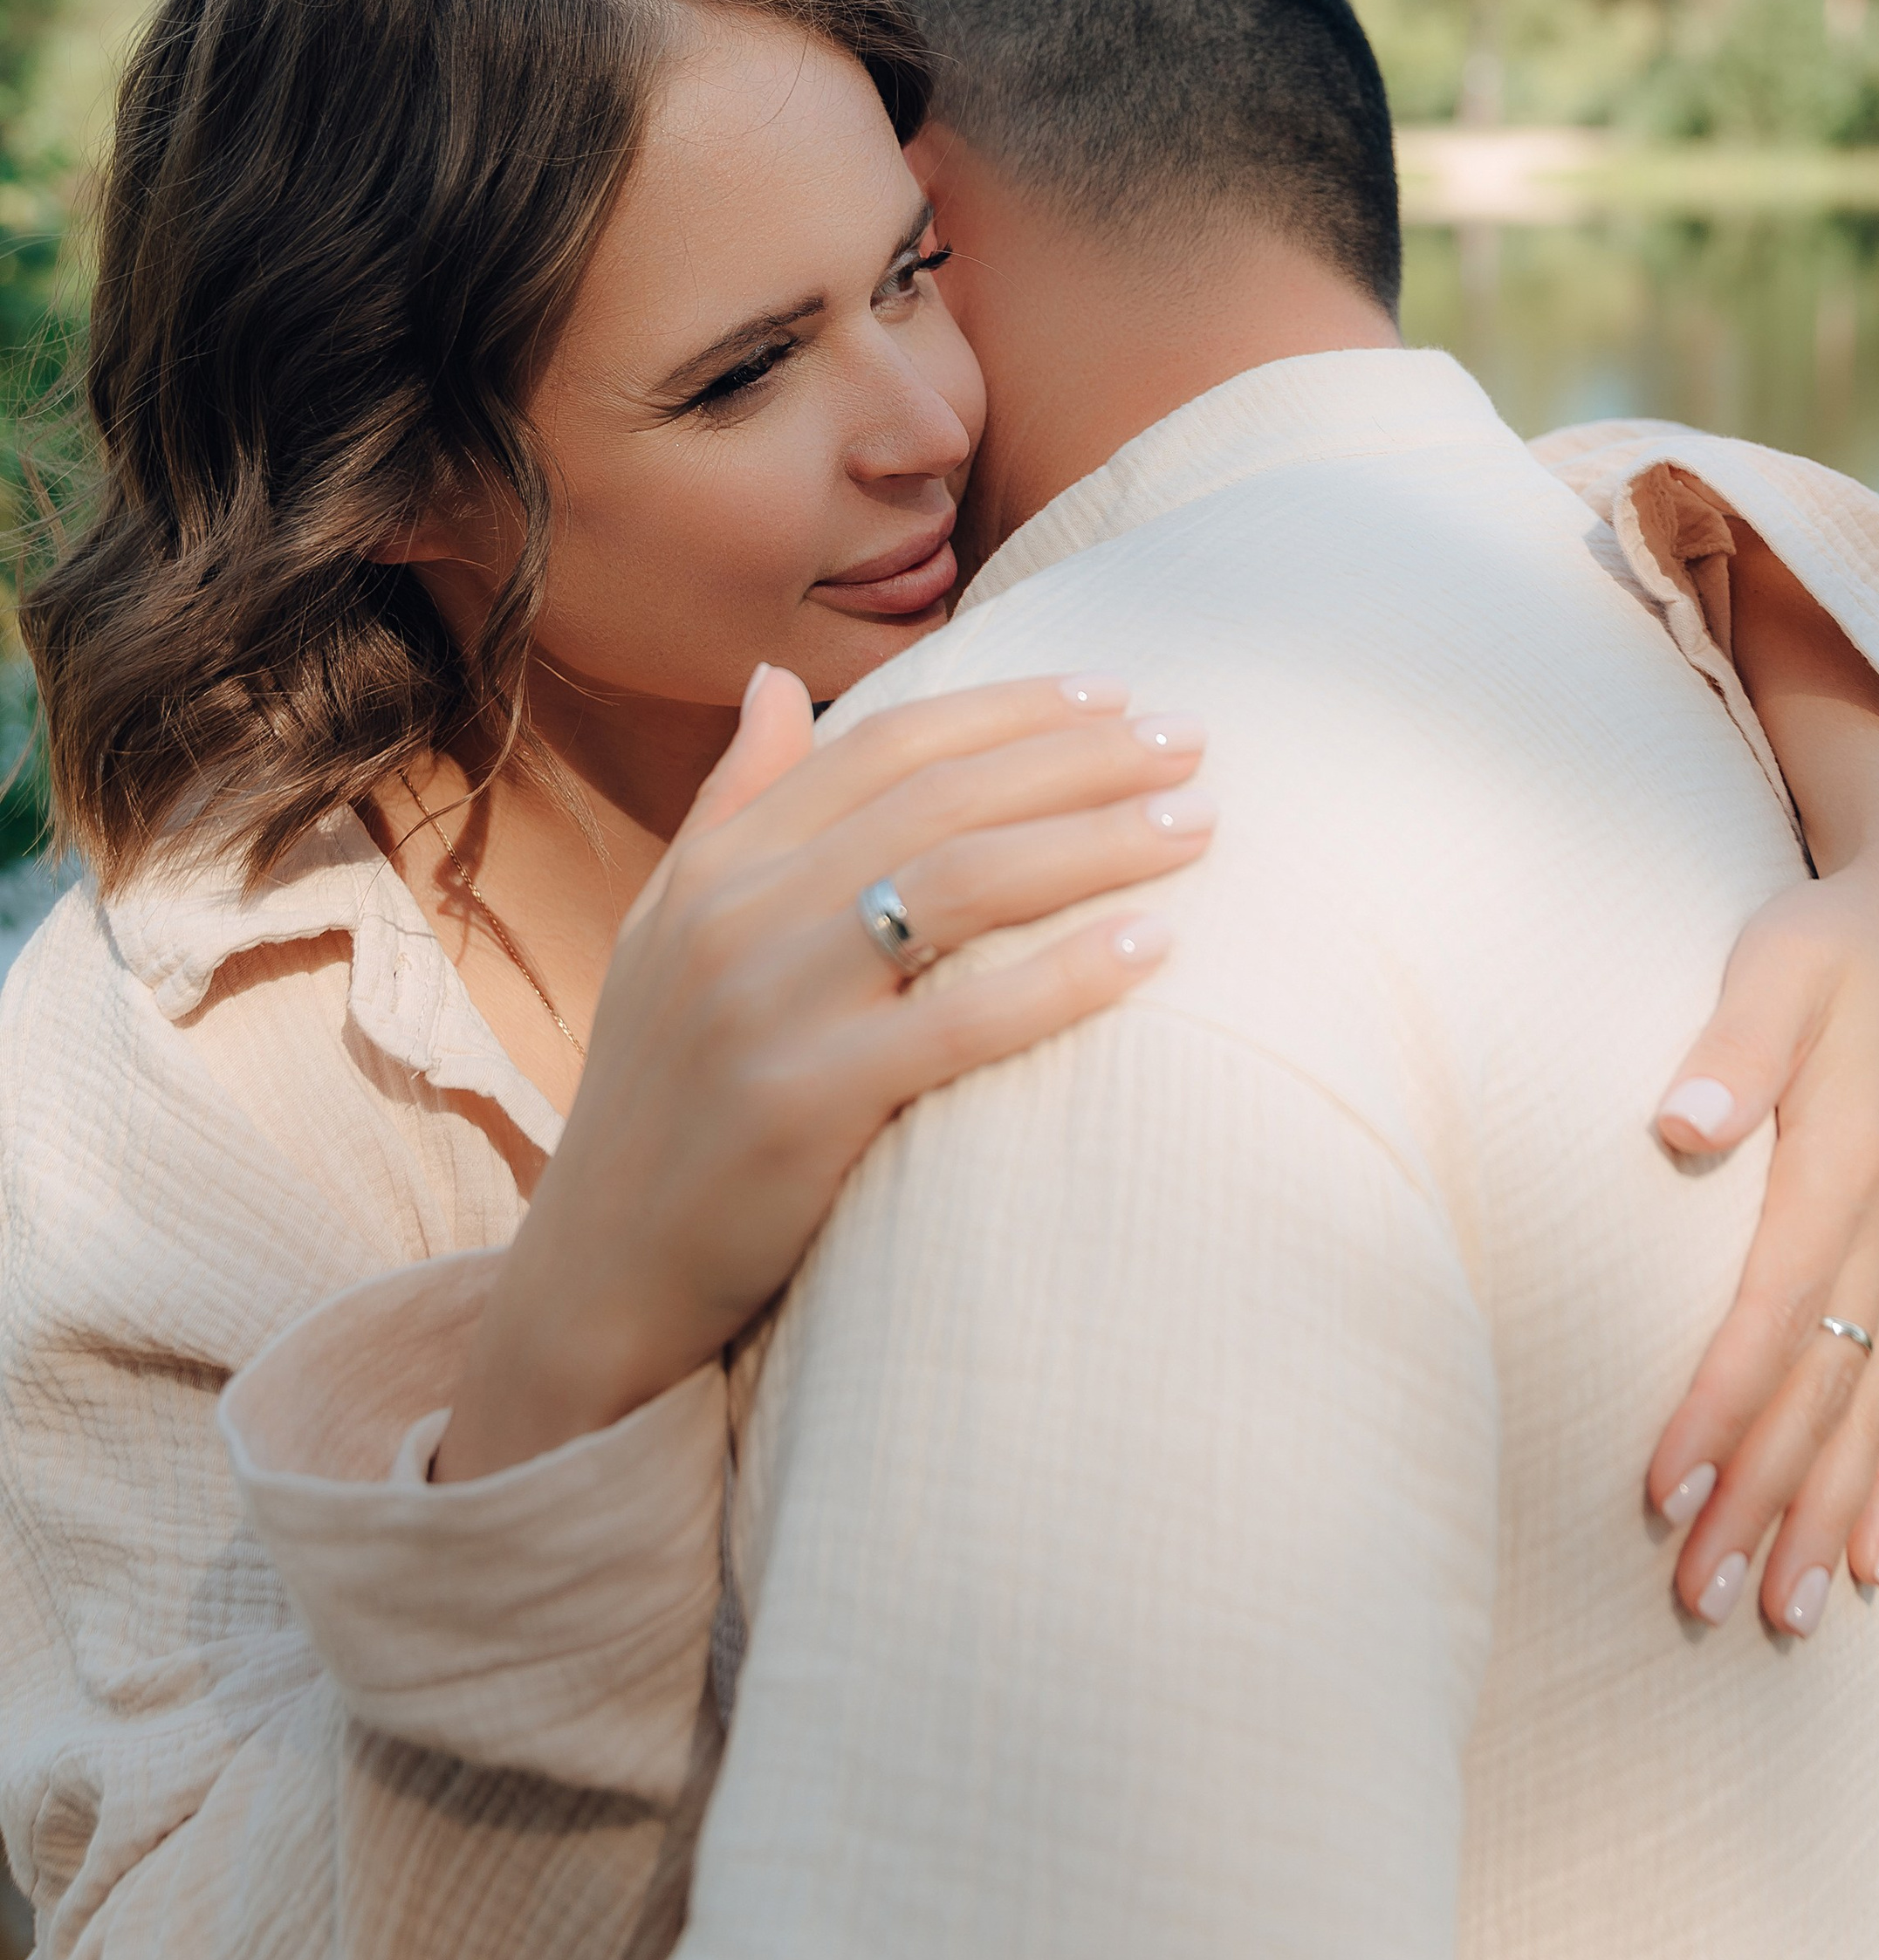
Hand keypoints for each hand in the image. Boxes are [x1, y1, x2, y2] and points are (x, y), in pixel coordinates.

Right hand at [436, 670, 1211, 1478]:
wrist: (598, 1279)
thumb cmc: (661, 1098)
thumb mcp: (668, 932)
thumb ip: (733, 802)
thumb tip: (778, 681)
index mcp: (719, 864)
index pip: (884, 744)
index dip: (1009, 708)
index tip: (1115, 693)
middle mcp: (736, 916)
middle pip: (939, 800)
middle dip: (1079, 760)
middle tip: (1193, 741)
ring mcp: (765, 1008)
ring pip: (959, 885)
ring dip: (1095, 843)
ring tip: (1198, 826)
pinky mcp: (800, 1107)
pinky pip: (959, 1024)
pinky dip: (1063, 978)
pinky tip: (1154, 947)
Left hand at [1644, 799, 1878, 1636]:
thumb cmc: (1834, 947)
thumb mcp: (1777, 965)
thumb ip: (1730, 1048)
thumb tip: (1675, 1125)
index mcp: (1844, 1170)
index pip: (1772, 1315)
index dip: (1718, 1406)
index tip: (1663, 1487)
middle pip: (1821, 1393)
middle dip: (1762, 1501)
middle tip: (1703, 1597)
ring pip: (1873, 1413)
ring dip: (1829, 1516)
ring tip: (1788, 1614)